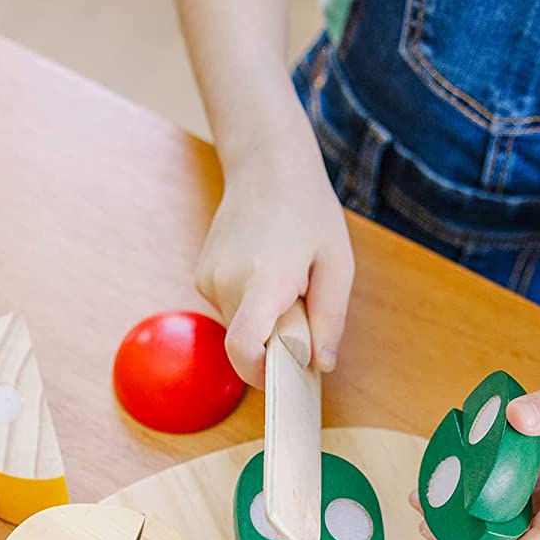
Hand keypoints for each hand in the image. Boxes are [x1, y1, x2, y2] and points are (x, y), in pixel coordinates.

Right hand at [195, 150, 353, 386]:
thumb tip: (321, 365)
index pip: (243, 349)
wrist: (266, 165)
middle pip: (246, 344)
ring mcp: (208, 279)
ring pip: (239, 327)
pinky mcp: (202, 277)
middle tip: (300, 304)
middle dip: (275, 341)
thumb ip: (330, 319)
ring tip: (285, 278)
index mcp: (264, 279)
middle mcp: (226, 282)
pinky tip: (265, 269)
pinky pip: (231, 309)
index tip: (283, 374)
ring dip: (264, 319)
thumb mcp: (337, 264)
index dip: (261, 374)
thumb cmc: (307, 211)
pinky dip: (251, 304)